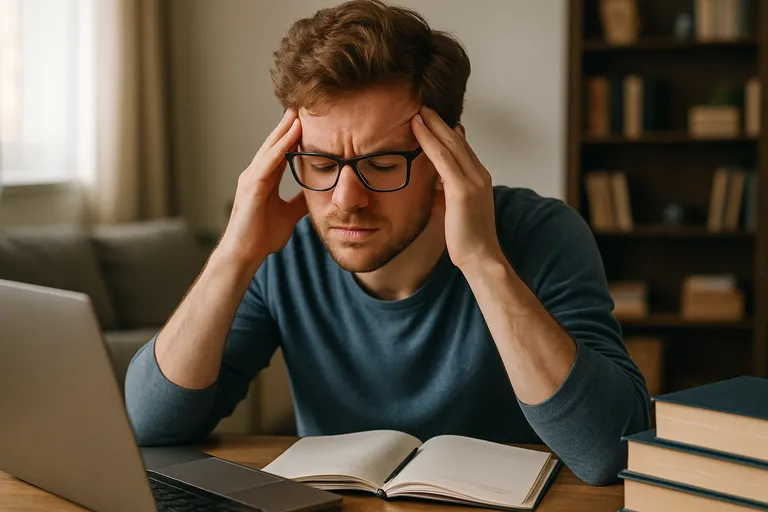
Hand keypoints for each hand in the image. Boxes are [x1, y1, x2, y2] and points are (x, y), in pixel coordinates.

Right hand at [217, 109, 307, 267]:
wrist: (245, 255)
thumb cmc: (262, 237)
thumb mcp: (289, 214)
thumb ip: (300, 201)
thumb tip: (318, 193)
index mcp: (265, 179)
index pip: (281, 150)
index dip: (294, 134)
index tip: (310, 118)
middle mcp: (256, 173)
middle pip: (275, 142)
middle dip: (289, 123)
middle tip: (305, 102)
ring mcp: (251, 178)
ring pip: (272, 146)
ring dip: (286, 127)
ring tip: (301, 109)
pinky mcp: (252, 186)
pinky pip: (269, 161)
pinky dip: (281, 145)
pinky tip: (294, 132)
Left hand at [411, 106, 503, 270]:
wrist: (481, 258)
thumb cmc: (467, 239)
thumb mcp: (456, 210)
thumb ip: (448, 194)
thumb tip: (435, 187)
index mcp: (480, 179)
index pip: (463, 149)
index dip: (448, 133)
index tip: (435, 120)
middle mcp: (480, 175)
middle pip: (458, 141)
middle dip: (440, 122)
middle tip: (424, 106)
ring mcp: (473, 181)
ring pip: (451, 144)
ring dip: (433, 125)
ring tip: (418, 111)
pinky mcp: (462, 190)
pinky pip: (443, 158)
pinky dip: (429, 141)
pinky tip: (418, 129)